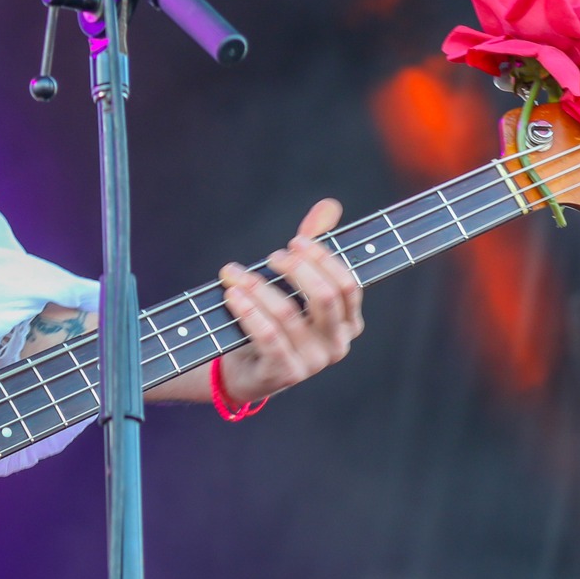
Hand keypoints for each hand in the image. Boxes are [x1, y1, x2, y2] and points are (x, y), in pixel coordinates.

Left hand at [216, 197, 363, 409]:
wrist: (246, 369)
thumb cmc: (276, 319)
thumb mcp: (295, 282)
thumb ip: (313, 245)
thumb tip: (329, 205)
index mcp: (348, 322)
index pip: (347, 285)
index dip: (322, 258)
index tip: (295, 240)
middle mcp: (337, 344)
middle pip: (325, 297)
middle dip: (296, 269)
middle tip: (272, 257)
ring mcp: (313, 363)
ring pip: (287, 313)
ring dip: (256, 287)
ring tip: (234, 274)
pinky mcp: (284, 373)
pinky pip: (268, 337)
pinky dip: (247, 311)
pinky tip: (231, 294)